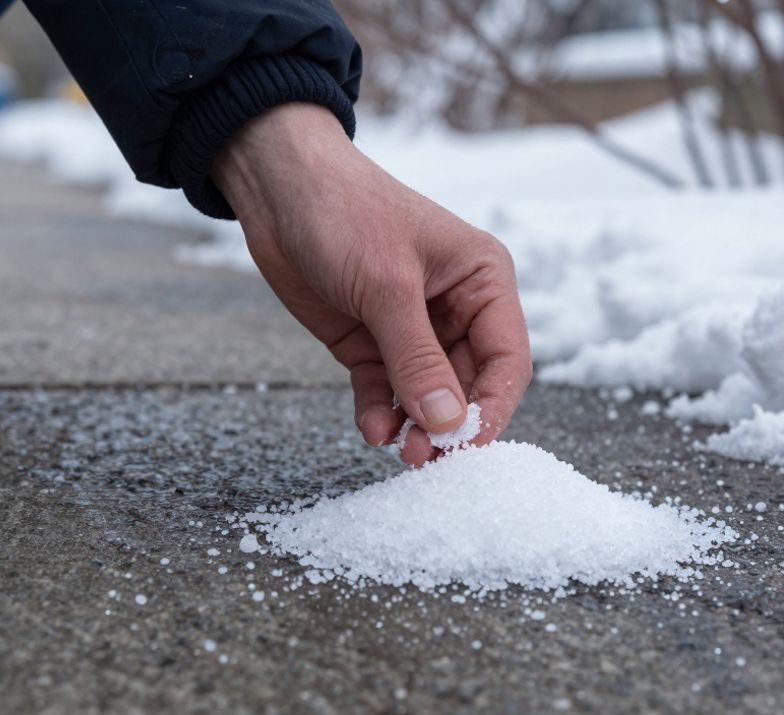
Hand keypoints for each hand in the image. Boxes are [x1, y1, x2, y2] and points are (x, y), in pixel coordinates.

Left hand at [212, 103, 531, 464]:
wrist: (276, 188)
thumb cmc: (345, 212)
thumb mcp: (387, 287)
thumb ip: (417, 360)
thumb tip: (448, 423)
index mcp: (483, 281)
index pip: (506, 359)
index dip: (492, 407)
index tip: (469, 445)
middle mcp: (457, 308)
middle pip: (468, 385)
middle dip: (448, 423)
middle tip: (424, 458)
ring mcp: (412, 327)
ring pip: (427, 394)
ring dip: (415, 425)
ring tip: (398, 450)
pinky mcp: (370, 341)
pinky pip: (385, 389)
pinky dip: (381, 412)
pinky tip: (373, 429)